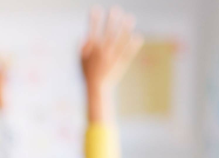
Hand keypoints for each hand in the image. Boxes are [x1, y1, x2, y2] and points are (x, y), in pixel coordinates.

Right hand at [80, 6, 142, 122]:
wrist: (97, 88)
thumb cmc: (88, 73)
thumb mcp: (81, 60)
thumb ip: (82, 47)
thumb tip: (84, 35)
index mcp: (92, 49)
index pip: (92, 31)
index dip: (93, 19)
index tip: (95, 8)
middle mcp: (103, 51)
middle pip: (108, 32)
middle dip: (111, 19)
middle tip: (115, 9)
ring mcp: (113, 56)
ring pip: (120, 39)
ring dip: (125, 28)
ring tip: (130, 18)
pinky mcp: (121, 62)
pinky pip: (128, 51)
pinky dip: (133, 44)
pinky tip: (137, 37)